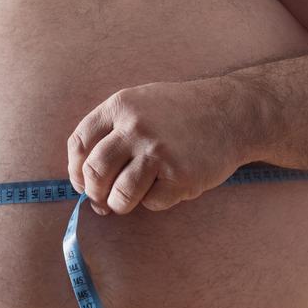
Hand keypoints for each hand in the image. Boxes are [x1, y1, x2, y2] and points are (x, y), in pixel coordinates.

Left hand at [67, 78, 255, 214]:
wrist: (233, 112)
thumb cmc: (180, 113)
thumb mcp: (141, 103)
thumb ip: (111, 131)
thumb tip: (84, 177)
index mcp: (120, 106)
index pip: (79, 143)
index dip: (75, 170)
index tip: (82, 183)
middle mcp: (136, 127)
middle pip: (95, 171)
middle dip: (94, 193)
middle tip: (102, 201)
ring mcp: (159, 151)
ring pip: (120, 194)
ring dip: (119, 205)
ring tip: (127, 201)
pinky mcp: (181, 175)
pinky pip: (153, 202)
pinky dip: (155, 201)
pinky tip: (167, 186)